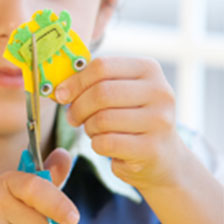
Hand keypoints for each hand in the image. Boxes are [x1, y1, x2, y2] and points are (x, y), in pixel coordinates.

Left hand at [56, 56, 182, 190]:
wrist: (163, 157)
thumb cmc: (130, 118)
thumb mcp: (118, 92)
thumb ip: (92, 83)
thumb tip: (60, 88)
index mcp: (149, 69)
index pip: (102, 66)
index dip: (75, 81)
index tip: (62, 94)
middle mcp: (160, 92)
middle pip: (101, 92)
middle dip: (78, 107)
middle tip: (72, 117)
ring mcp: (160, 121)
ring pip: (102, 119)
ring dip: (89, 127)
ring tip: (94, 130)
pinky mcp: (152, 148)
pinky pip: (106, 142)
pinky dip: (97, 145)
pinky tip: (106, 145)